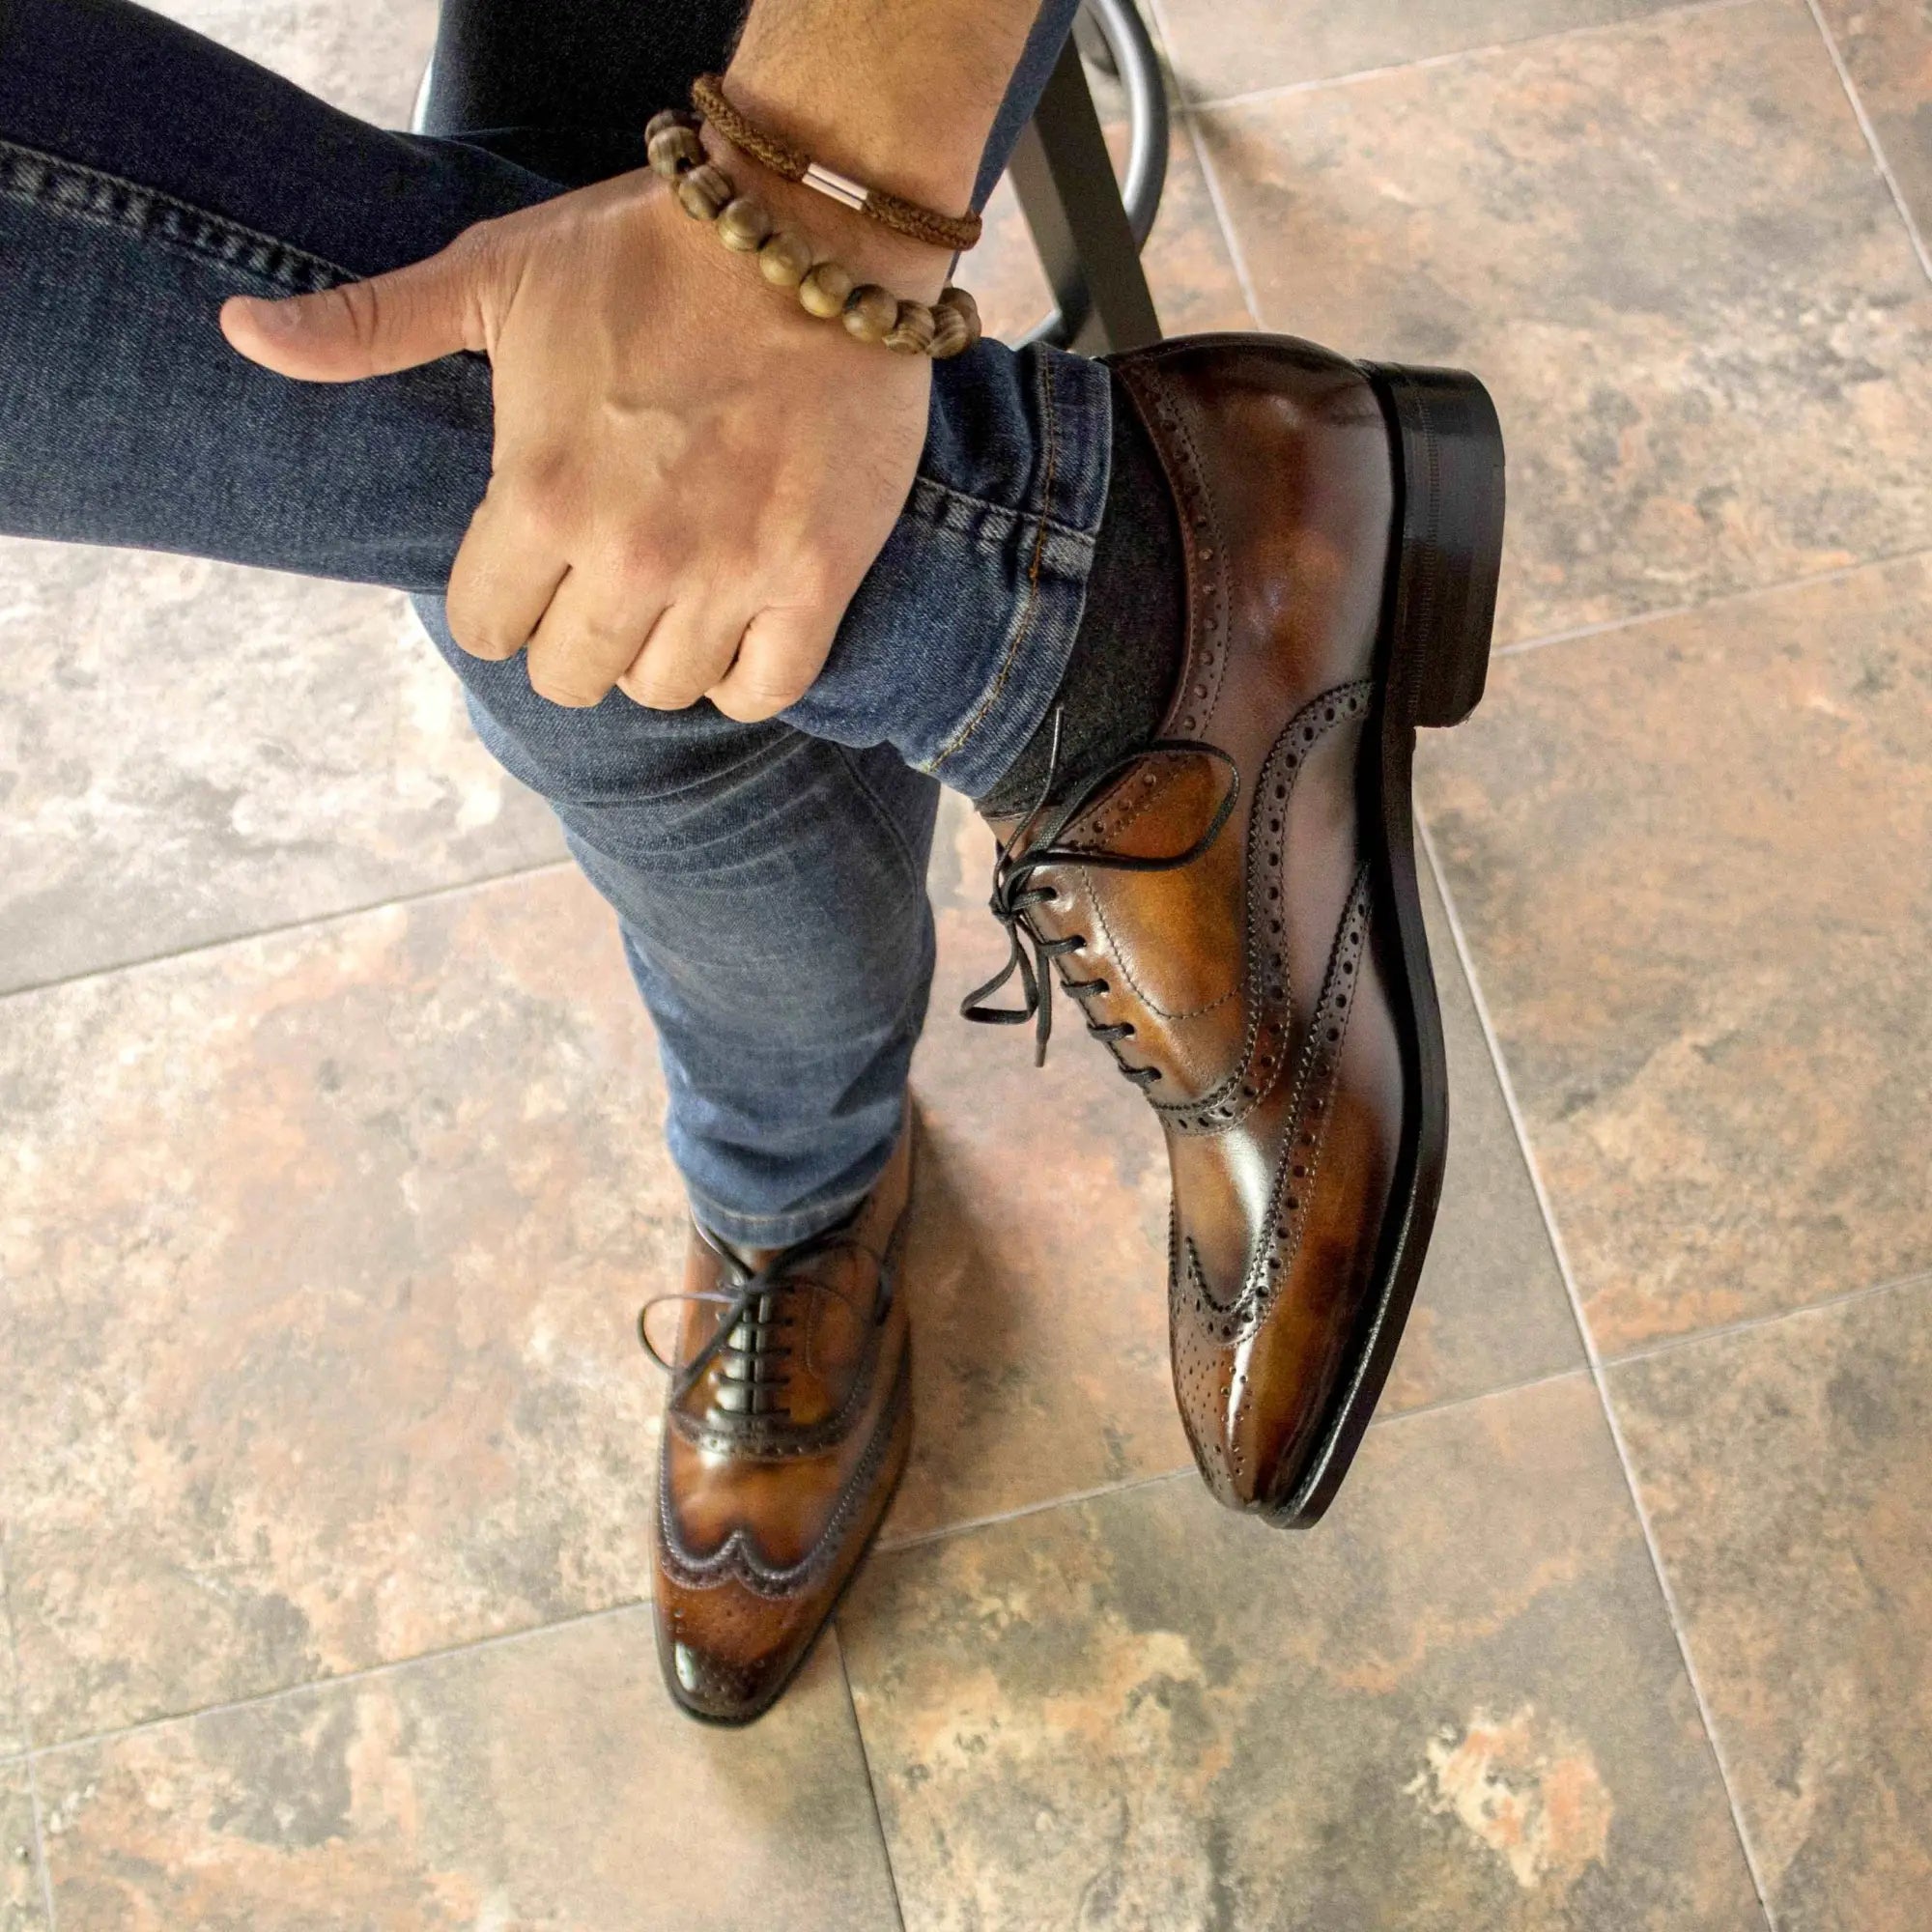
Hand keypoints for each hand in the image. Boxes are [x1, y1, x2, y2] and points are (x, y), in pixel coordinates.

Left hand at [220, 163, 939, 717]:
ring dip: (660, 650)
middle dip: (577, 632)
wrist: (809, 234)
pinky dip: (746, 673)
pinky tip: (741, 624)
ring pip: (664, 690)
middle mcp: (629, 555)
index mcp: (539, 496)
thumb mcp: (493, 278)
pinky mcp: (813, 581)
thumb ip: (369, 327)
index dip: (502, 596)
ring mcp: (728, 575)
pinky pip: (763, 689)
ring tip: (677, 588)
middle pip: (570, 677)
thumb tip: (239, 330)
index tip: (533, 561)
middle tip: (607, 575)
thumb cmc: (643, 255)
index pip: (484, 628)